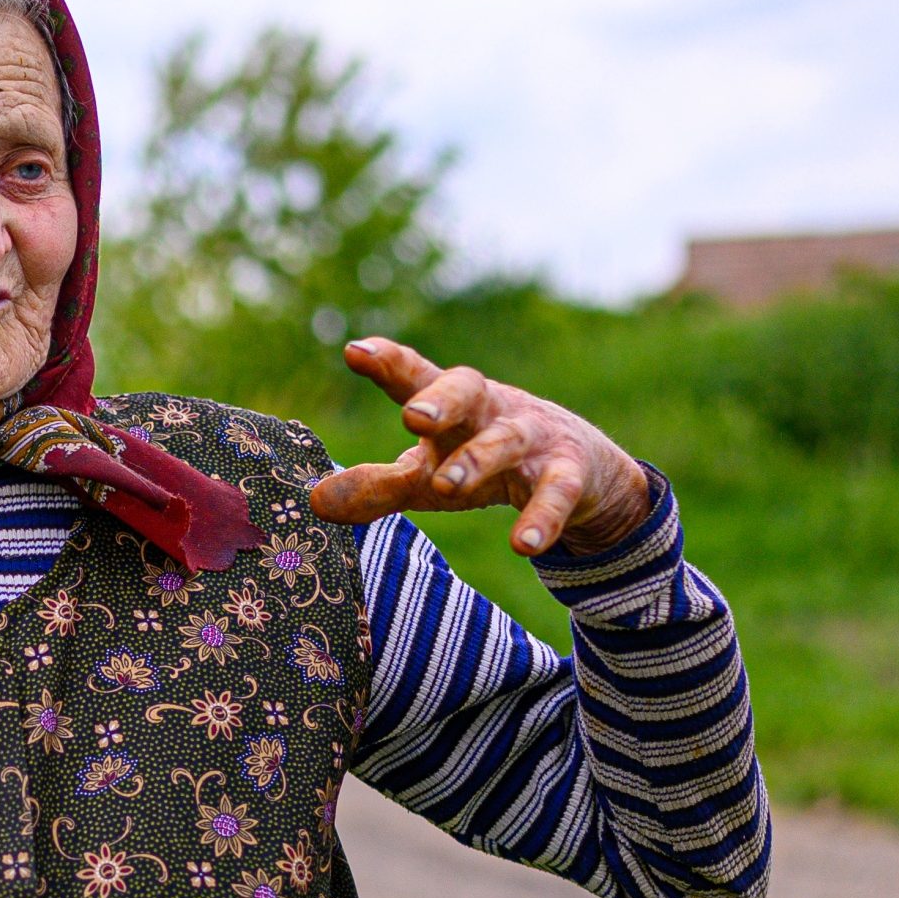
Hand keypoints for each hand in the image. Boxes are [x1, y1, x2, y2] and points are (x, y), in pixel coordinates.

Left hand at [304, 337, 654, 555]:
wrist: (583, 476)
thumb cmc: (485, 466)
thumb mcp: (428, 477)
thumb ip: (377, 486)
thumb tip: (315, 502)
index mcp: (451, 406)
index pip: (417, 376)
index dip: (389, 362)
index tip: (355, 351)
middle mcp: (491, 411)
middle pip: (466, 390)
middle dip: (441, 399)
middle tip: (412, 417)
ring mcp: (534, 440)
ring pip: (506, 441)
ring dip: (477, 460)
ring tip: (446, 485)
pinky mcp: (570, 475)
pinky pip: (556, 494)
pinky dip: (541, 518)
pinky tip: (523, 545)